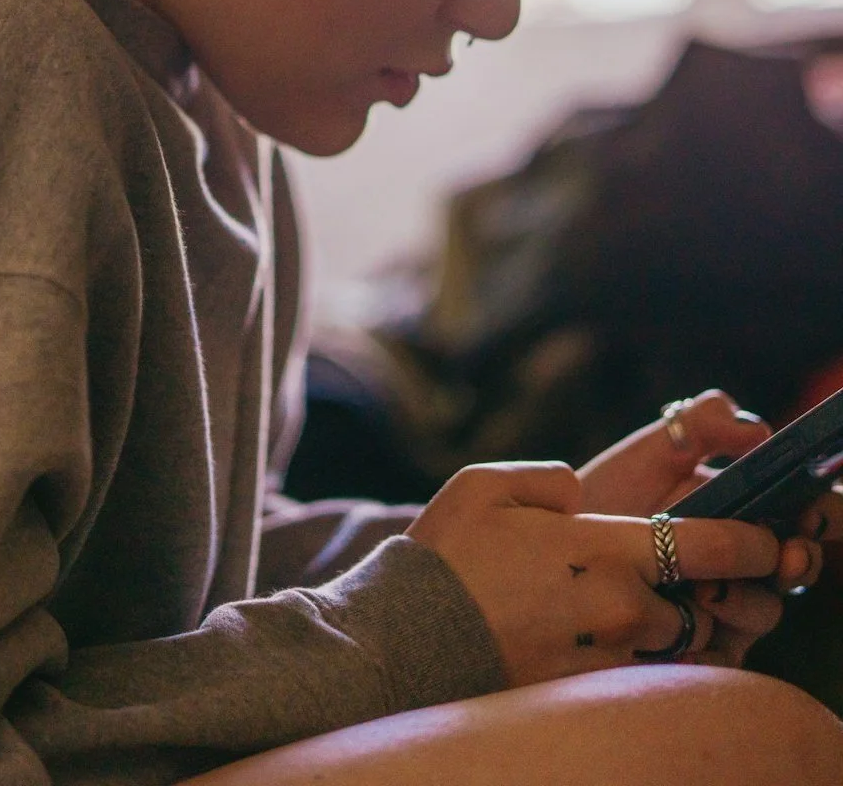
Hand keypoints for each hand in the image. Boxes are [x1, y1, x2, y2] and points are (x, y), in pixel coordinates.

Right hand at [407, 460, 781, 687]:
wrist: (409, 638)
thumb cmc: (444, 554)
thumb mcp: (483, 483)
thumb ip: (548, 478)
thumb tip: (579, 496)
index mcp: (602, 548)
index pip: (709, 546)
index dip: (752, 542)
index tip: (765, 541)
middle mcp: (619, 608)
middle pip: (700, 604)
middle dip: (695, 591)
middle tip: (672, 577)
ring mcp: (608, 658)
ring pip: (673, 645)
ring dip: (665, 627)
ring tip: (622, 609)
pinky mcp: (589, 694)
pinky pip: (638, 678)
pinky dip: (635, 659)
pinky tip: (592, 639)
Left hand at [577, 388, 842, 664]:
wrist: (557, 543)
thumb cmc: (610, 494)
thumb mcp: (652, 451)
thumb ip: (702, 424)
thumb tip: (755, 428)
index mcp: (747, 513)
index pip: (809, 513)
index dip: (825, 512)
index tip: (814, 509)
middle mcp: (746, 563)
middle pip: (799, 566)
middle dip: (800, 559)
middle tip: (785, 553)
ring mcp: (727, 607)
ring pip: (764, 610)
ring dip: (746, 598)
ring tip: (707, 586)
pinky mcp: (700, 648)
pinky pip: (724, 654)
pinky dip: (712, 635)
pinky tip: (688, 615)